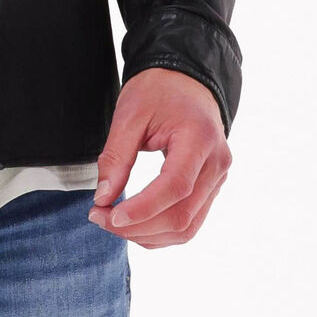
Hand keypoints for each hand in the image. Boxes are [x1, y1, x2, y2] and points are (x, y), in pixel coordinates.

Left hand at [90, 69, 231, 247]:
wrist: (187, 81)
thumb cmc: (159, 91)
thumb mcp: (130, 115)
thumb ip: (116, 157)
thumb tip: (103, 199)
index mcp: (200, 139)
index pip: (175, 187)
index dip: (141, 209)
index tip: (107, 214)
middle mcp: (217, 164)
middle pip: (181, 216)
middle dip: (137, 227)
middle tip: (98, 217)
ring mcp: (217, 179)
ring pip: (186, 228)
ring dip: (146, 235)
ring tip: (112, 222)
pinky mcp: (210, 189)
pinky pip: (188, 223)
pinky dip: (159, 232)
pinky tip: (133, 225)